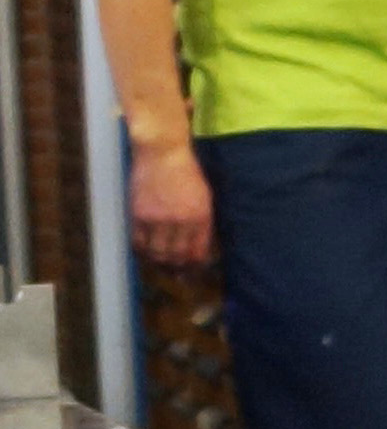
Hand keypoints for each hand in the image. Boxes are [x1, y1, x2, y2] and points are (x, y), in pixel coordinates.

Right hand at [126, 138, 209, 268]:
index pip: (198, 251)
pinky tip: (146, 252)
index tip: (194, 270)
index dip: (196, 264)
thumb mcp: (204, 197)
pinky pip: (139, 242)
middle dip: (178, 268)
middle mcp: (180, 221)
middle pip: (177, 255)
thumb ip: (203, 220)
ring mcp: (158, 219)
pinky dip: (143, 251)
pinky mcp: (139, 215)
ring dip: (160, 262)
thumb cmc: (187, 173)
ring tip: (162, 265)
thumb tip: (200, 245)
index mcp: (201, 216)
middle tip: (177, 274)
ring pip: (157, 253)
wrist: (163, 154)